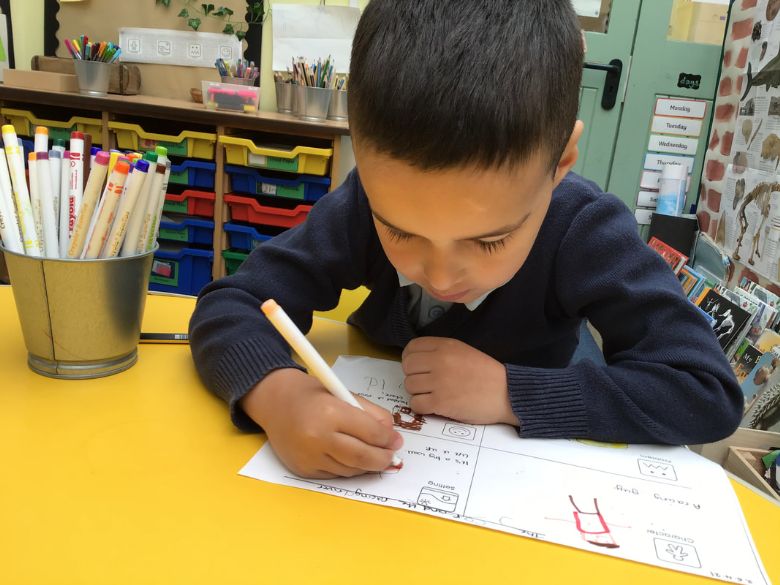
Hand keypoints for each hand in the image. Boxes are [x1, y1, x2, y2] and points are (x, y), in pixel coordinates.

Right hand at [240, 368, 403, 478]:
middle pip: (362, 457)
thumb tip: (391, 436)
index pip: (370, 432)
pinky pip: (334, 475)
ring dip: (367, 465)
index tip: (397, 440)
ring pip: (350, 470)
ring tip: (375, 457)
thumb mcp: (344, 394)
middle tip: (392, 456)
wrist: (275, 403)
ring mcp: (309, 456)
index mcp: (331, 411)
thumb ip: (370, 413)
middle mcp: (318, 436)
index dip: (388, 439)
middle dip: (383, 459)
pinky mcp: (303, 470)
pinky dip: (348, 469)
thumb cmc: (313, 395)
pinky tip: (352, 459)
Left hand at [402, 337, 517, 425]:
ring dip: (418, 392)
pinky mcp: (440, 402)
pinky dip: (422, 407)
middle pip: (407, 367)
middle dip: (414, 376)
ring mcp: (439, 382)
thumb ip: (440, 351)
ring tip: (434, 395)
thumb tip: (415, 360)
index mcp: (445, 346)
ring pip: (409, 386)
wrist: (506, 394)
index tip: (418, 368)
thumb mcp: (463, 351)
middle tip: (426, 384)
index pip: (411, 348)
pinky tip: (435, 406)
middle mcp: (439, 361)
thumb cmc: (486, 374)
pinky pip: (416, 404)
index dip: (410, 358)